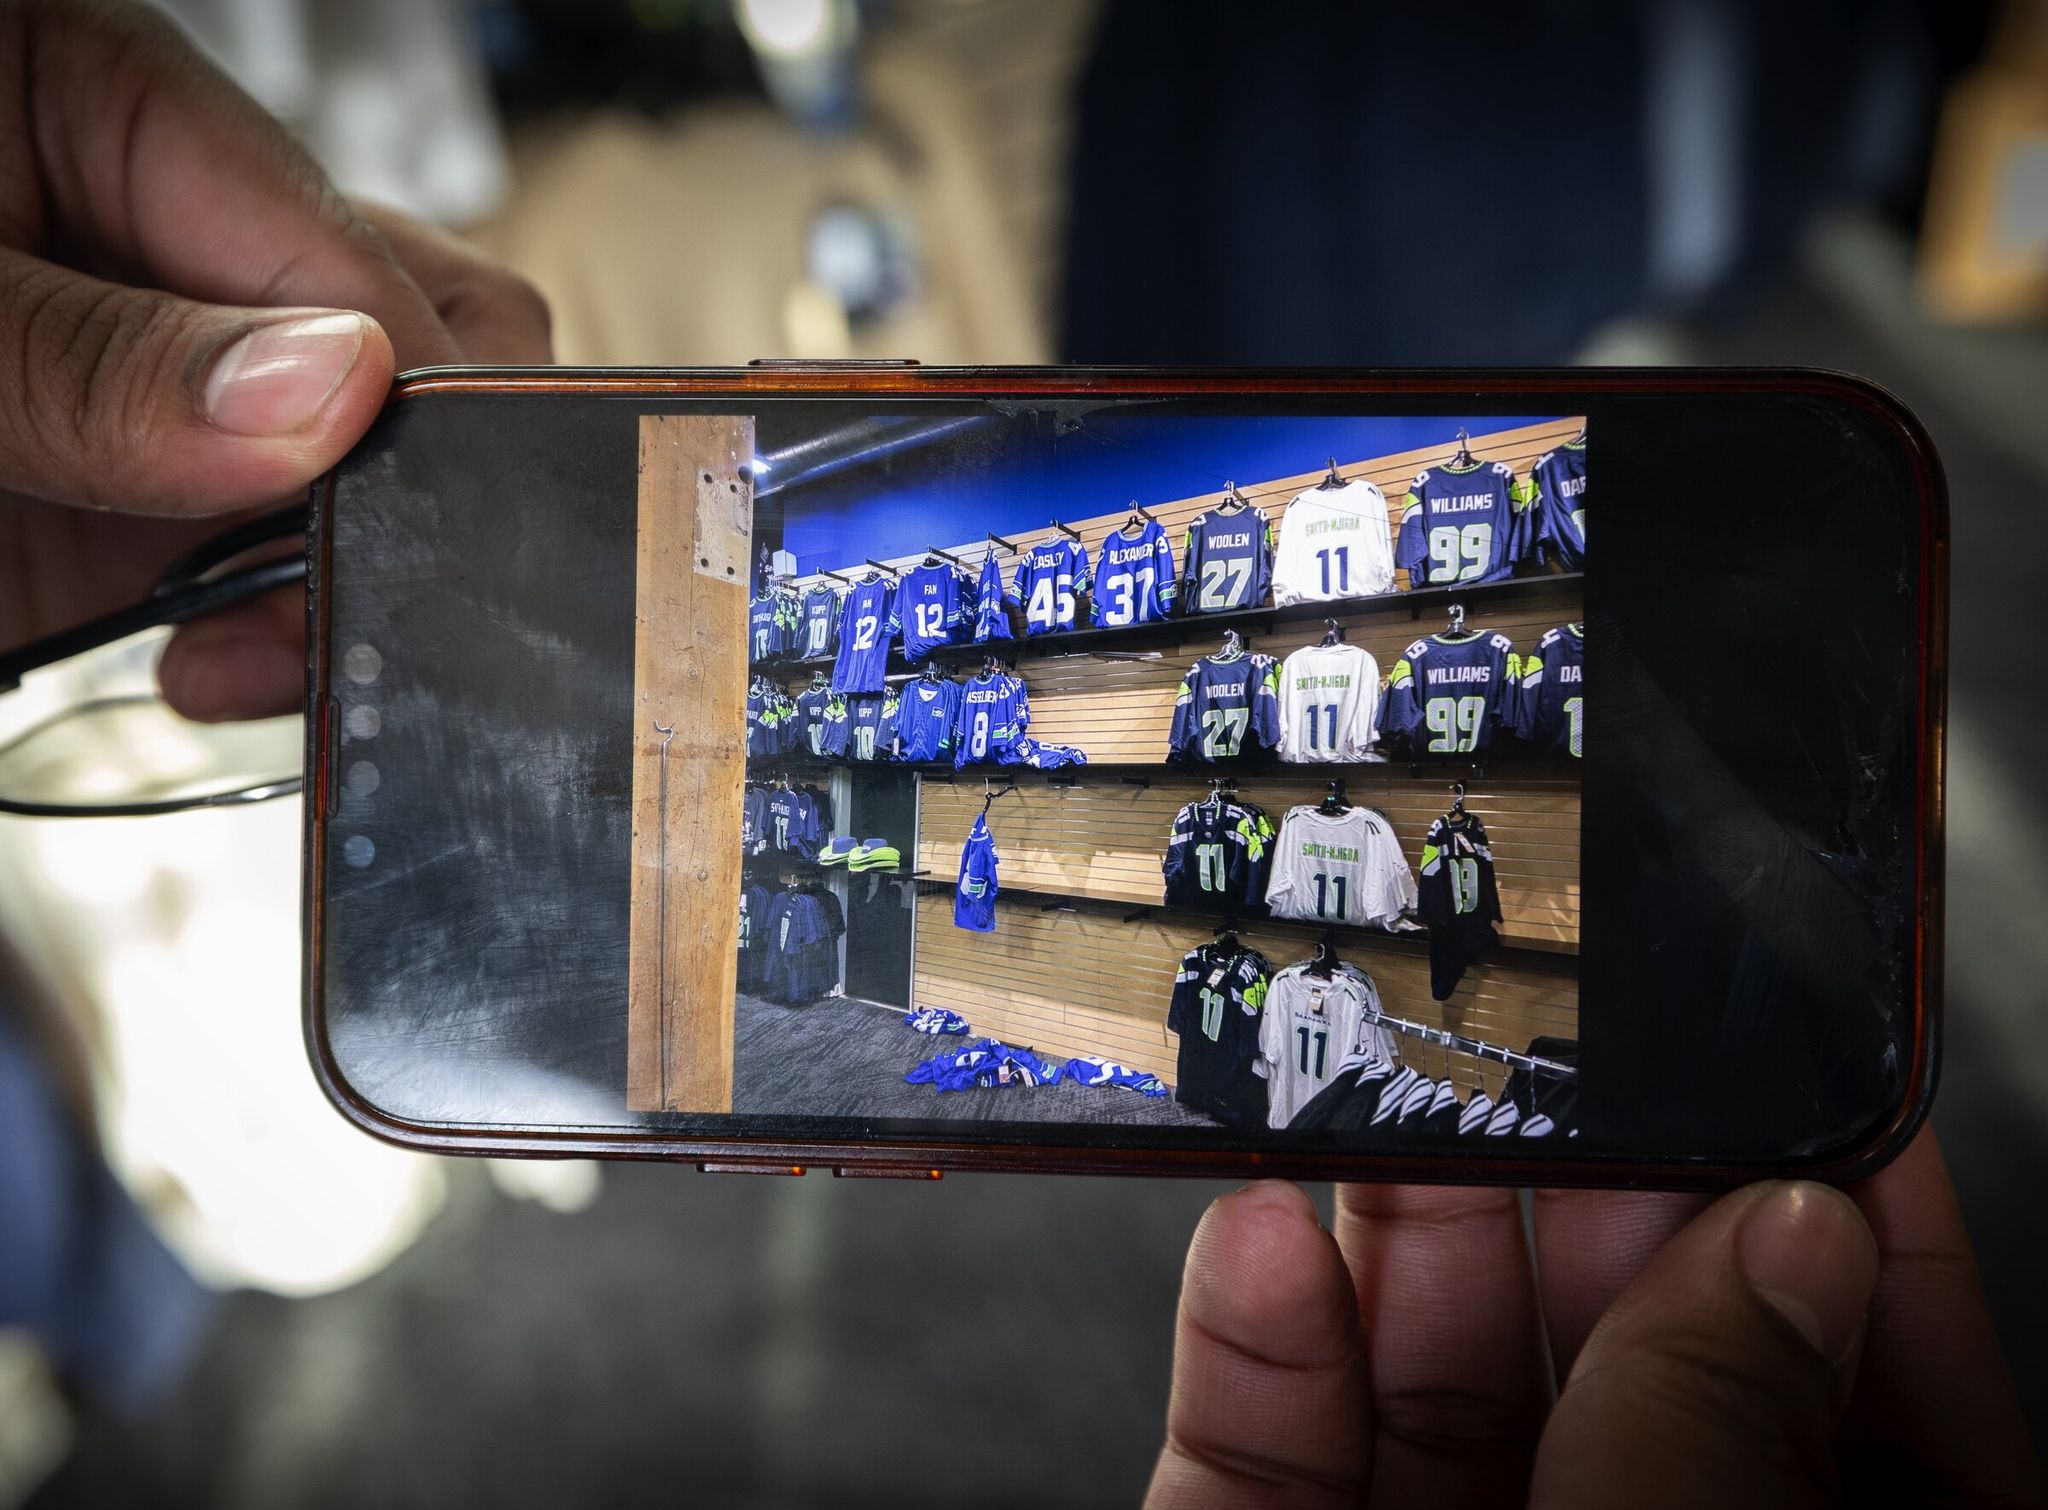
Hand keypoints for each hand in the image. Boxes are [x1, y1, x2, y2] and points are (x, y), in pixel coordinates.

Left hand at [0, 0, 550, 720]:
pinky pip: (280, 573)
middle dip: (411, 484)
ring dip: (350, 583)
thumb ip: (102, 354)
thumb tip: (332, 392)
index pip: (346, 249)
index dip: (398, 393)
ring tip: (251, 652)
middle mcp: (170, 259)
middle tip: (344, 583)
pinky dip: (283, 643)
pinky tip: (222, 664)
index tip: (417, 510)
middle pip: (419, 343)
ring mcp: (167, 391)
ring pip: (377, 476)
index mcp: (110, 114)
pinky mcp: (132, 517)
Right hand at [1143, 1128, 2043, 1507]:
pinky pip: (1267, 1450)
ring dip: (1398, 1220)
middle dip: (1580, 1172)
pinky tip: (1258, 1240)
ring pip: (1432, 1378)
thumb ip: (1723, 1444)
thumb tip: (1774, 1248)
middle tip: (1535, 1022)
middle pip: (1628, 1347)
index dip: (1843, 1208)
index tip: (1794, 1049)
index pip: (1873, 1383)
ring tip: (1371, 1084)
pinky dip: (1256, 1337)